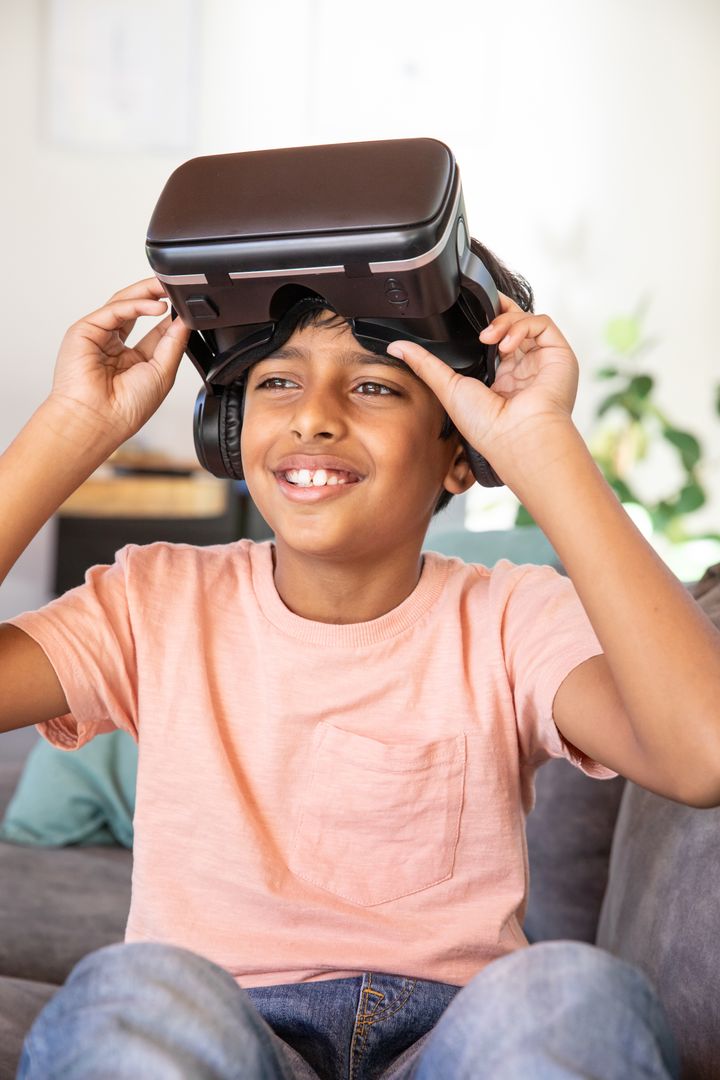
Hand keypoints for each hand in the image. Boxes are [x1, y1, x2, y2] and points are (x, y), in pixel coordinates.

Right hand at [49, 278, 189, 442]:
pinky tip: (156, 306)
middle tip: (175, 287)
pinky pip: (114, 310)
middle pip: (136, 310)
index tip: (186, 307)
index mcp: (132, 360)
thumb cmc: (125, 409)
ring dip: (146, 293)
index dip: (170, 316)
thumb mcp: (162, 372)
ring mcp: (98, 336)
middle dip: (156, 295)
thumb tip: (185, 321)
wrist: (98, 420)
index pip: (153, 330)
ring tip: (167, 288)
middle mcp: (113, 346)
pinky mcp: (85, 330)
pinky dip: (136, 305)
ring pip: (123, 304)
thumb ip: (173, 343)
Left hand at [387, 292, 578, 473]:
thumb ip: (424, 364)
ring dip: (503, 321)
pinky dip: (521, 325)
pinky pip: (542, 324)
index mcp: (500, 376)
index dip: (482, 321)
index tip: (465, 314)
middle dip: (494, 311)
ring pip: (524, 319)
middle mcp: (523, 367)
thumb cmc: (487, 427)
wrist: (516, 439)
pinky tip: (506, 344)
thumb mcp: (447, 388)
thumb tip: (396, 347)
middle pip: (511, 321)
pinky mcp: (559, 355)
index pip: (493, 336)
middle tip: (478, 312)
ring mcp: (542, 360)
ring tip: (489, 338)